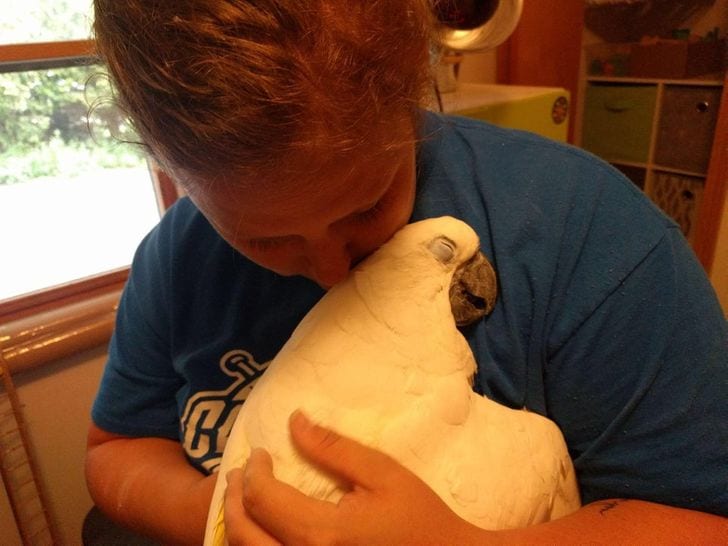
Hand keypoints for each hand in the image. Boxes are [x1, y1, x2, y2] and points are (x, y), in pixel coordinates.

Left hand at [227, 410, 481, 545]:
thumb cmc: (419, 518)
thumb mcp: (383, 474)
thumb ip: (334, 449)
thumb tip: (295, 421)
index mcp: (322, 533)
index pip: (262, 499)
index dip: (253, 470)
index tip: (260, 453)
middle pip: (243, 534)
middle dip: (232, 499)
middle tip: (238, 474)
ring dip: (235, 526)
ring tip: (240, 501)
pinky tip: (260, 532)